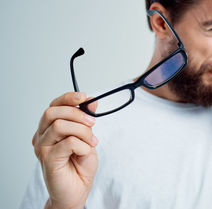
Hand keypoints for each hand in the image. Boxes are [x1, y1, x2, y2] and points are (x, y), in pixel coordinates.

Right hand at [32, 92, 97, 208]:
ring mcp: (42, 148)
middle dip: (77, 114)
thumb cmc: (79, 165)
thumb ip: (86, 120)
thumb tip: (91, 101)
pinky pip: (68, 143)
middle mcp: (42, 137)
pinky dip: (82, 145)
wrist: (77, 190)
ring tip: (91, 142)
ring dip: (82, 131)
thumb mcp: (88, 137)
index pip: (54, 106)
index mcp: (49, 129)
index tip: (84, 97)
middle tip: (92, 123)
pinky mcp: (48, 160)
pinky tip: (85, 152)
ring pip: (60, 125)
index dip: (68, 98)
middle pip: (52, 112)